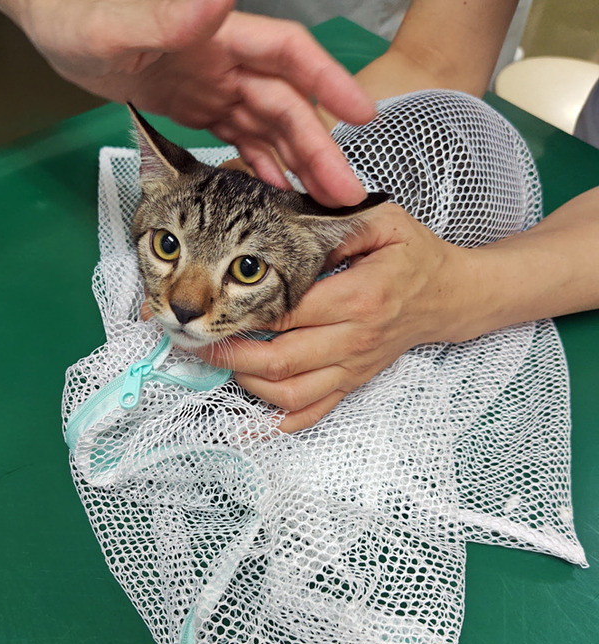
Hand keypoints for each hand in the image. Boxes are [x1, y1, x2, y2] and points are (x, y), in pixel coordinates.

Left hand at [26, 0, 374, 204]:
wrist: (54, 21)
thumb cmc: (81, 13)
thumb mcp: (120, 22)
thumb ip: (175, 16)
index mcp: (219, 35)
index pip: (289, 54)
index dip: (330, 80)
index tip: (362, 112)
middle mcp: (225, 60)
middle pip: (287, 104)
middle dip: (319, 147)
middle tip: (342, 191)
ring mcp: (213, 85)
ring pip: (269, 126)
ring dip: (298, 162)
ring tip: (322, 199)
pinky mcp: (197, 105)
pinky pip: (239, 137)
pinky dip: (260, 162)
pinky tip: (276, 187)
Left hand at [196, 203, 471, 431]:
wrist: (447, 296)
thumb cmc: (412, 256)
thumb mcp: (382, 221)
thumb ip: (335, 221)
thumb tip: (284, 221)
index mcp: (360, 296)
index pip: (290, 312)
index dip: (246, 311)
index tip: (212, 304)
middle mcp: (355, 338)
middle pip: (281, 359)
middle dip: (231, 352)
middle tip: (196, 338)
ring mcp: (352, 366)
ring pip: (291, 393)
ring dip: (246, 385)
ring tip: (216, 363)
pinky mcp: (351, 383)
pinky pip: (311, 413)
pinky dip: (276, 421)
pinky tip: (245, 420)